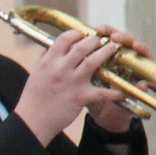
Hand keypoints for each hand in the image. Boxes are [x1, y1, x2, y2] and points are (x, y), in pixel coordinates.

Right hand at [12, 29, 127, 143]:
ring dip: (106, 52)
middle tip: (102, 41)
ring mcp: (71, 82)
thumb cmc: (33, 98)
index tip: (83, 35)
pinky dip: (115, 92)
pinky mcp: (80, 97)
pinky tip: (123, 91)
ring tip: (114, 48)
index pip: (65, 38)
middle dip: (95, 40)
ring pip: (93, 61)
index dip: (77, 34)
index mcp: (48, 61)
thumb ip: (44, 60)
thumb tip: (49, 49)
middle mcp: (60, 69)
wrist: (32, 121)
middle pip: (82, 46)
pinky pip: (102, 92)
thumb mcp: (36, 74)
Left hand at [80, 26, 143, 134]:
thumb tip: (51, 50)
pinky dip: (144, 84)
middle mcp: (122, 57)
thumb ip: (70, 64)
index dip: (106, 30)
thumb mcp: (77, 78)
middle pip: (126, 40)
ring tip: (135, 47)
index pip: (109, 34)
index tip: (99, 28)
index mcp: (106, 53)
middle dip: (121, 35)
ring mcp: (133, 69)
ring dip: (138, 48)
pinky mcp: (139, 86)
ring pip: (140, 52)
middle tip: (114, 35)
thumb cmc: (86, 93)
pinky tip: (143, 84)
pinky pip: (146, 83)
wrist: (101, 114)